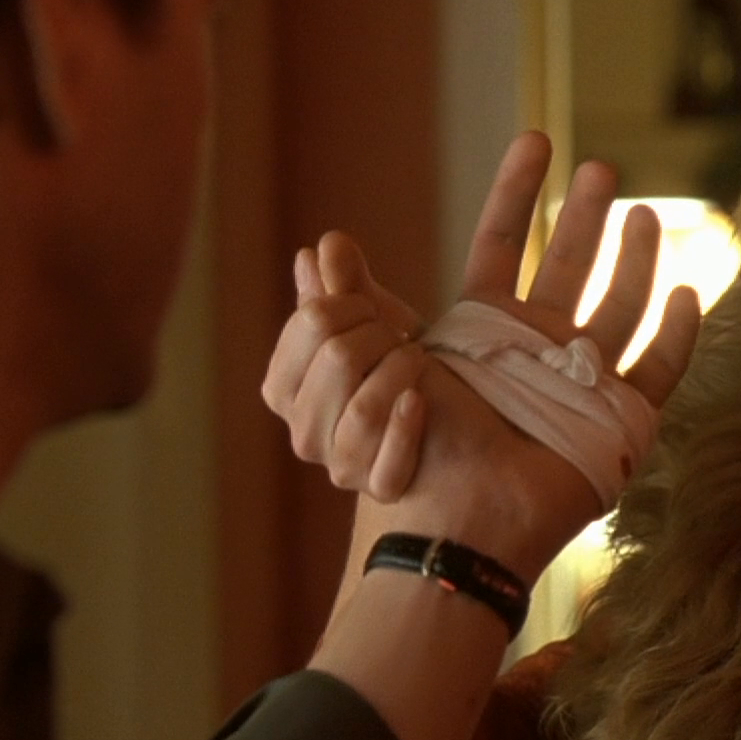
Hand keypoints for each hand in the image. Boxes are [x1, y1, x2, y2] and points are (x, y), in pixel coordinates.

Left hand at [262, 132, 700, 580]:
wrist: (457, 518)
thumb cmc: (416, 448)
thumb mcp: (376, 363)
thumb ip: (350, 304)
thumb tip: (318, 244)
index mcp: (485, 329)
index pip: (503, 243)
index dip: (517, 192)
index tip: (535, 140)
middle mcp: (539, 349)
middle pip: (569, 266)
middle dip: (584, 216)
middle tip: (601, 167)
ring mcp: (584, 384)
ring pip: (621, 308)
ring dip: (635, 260)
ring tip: (644, 215)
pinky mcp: (620, 422)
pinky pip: (659, 371)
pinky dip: (678, 334)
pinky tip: (687, 293)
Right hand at [263, 231, 429, 502]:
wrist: (456, 416)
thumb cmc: (405, 365)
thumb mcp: (377, 320)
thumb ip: (345, 287)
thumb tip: (318, 250)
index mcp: (284, 385)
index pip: (311, 322)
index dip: (354, 304)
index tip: (374, 311)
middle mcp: (302, 431)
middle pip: (337, 358)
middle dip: (380, 337)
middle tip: (400, 339)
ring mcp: (339, 466)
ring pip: (365, 408)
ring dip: (401, 374)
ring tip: (418, 362)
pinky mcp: (380, 489)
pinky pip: (389, 462)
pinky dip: (408, 426)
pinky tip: (421, 401)